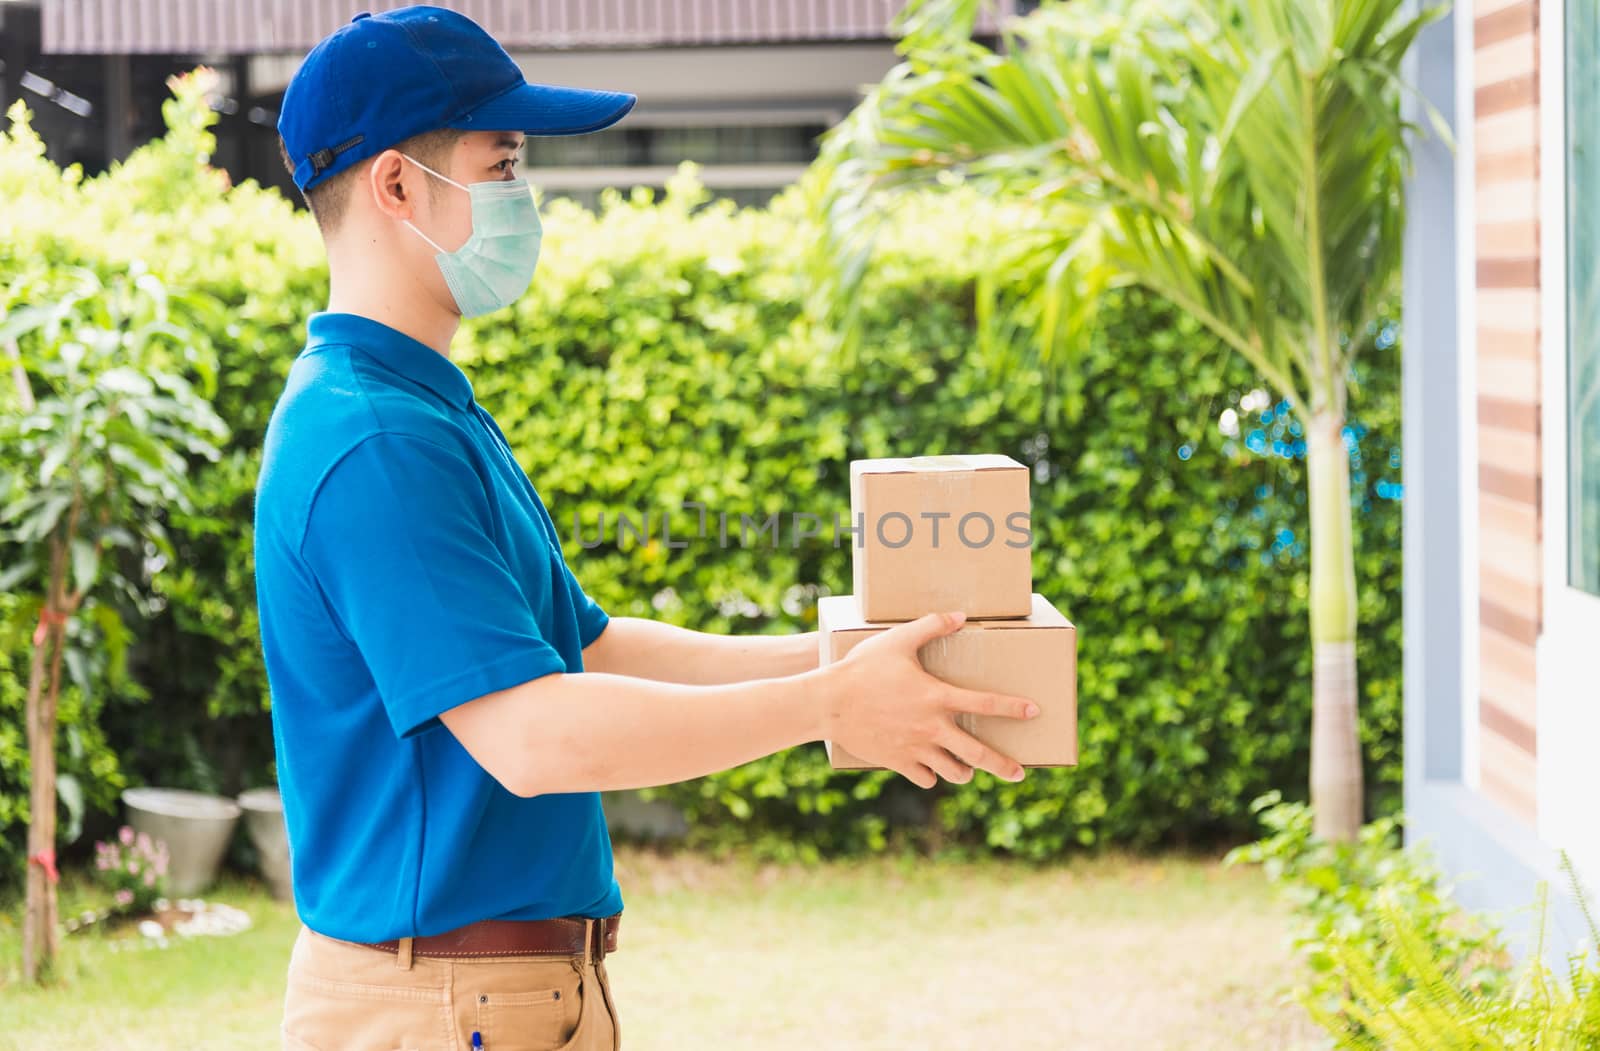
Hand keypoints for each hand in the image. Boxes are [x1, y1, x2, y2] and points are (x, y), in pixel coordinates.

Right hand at [820, 611, 1037, 788]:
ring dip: (964, 771)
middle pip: (977, 754)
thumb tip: (960, 616)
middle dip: (1002, 765)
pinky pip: (925, 778)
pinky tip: (932, 771)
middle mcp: (931, 727)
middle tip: (1019, 773)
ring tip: (968, 770)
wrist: (827, 703)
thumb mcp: (897, 640)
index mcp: (937, 697)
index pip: (985, 704)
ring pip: (953, 771)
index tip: (1033, 711)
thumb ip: (932, 626)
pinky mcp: (897, 761)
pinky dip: (932, 776)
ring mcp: (915, 747)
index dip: (1012, 707)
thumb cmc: (861, 668)